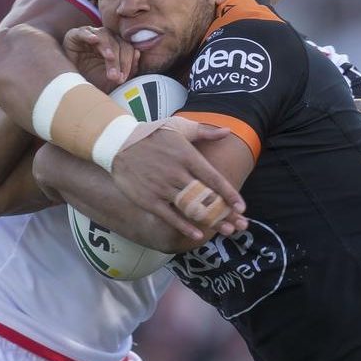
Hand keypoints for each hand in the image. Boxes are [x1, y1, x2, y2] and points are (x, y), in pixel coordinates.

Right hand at [62, 26, 138, 91]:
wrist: (68, 83)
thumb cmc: (91, 80)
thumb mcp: (111, 80)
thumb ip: (127, 69)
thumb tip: (138, 53)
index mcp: (116, 46)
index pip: (127, 49)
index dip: (127, 63)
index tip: (122, 79)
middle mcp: (105, 38)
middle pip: (118, 43)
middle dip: (118, 61)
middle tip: (114, 77)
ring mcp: (91, 34)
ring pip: (105, 36)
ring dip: (108, 48)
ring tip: (110, 58)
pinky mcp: (74, 35)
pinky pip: (83, 31)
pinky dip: (89, 35)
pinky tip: (94, 40)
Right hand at [112, 116, 247, 240]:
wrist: (118, 142)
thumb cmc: (152, 134)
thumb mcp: (178, 126)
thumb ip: (204, 131)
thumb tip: (228, 131)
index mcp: (187, 156)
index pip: (213, 177)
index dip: (229, 193)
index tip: (241, 207)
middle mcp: (177, 173)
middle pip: (205, 197)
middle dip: (224, 212)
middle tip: (239, 226)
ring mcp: (162, 188)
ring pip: (190, 208)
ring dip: (208, 221)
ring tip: (224, 231)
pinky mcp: (149, 199)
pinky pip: (170, 216)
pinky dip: (184, 226)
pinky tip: (197, 235)